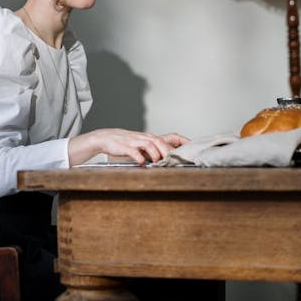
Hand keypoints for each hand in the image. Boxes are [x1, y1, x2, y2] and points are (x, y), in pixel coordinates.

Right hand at [68, 128, 188, 166]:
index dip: (183, 141)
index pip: (171, 137)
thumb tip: (170, 160)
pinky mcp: (125, 147)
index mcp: (152, 138)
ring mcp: (135, 142)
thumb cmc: (127, 143)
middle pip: (161, 141)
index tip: (193, 147)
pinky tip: (142, 164)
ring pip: (149, 144)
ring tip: (158, 162)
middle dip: (168, 151)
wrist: (107, 138)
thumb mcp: (143, 145)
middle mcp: (145, 138)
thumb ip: (156, 151)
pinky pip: (133, 151)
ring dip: (155, 154)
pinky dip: (139, 158)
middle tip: (174, 161)